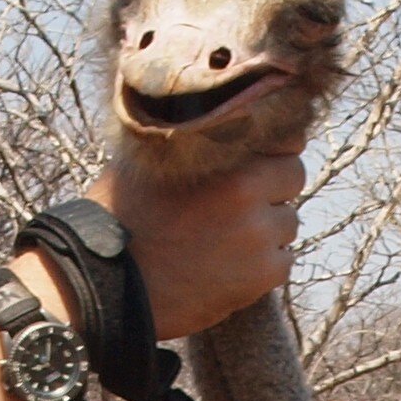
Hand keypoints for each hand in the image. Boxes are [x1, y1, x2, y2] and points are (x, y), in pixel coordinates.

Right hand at [86, 145, 304, 340]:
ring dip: (267, 229)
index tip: (259, 161)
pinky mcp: (261, 275)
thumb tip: (206, 119)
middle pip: (294, 176)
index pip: (285, 137)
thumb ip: (185, 137)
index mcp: (222, 153)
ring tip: (226, 240)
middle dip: (273, 188)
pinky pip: (282, 262)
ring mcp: (258, 233)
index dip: (273, 149)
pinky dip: (263, 266)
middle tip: (241, 205)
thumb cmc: (117, 217)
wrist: (106, 281)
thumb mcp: (145, 158)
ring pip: (288, 222)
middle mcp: (247, 189)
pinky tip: (229, 268)